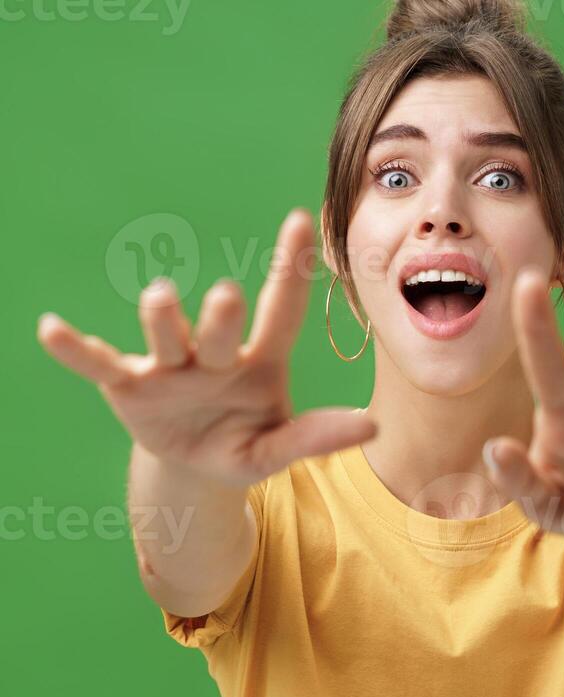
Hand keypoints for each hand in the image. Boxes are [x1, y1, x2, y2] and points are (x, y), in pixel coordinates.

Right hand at [36, 209, 375, 487]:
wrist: (195, 467)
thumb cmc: (244, 443)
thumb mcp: (276, 450)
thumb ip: (314, 438)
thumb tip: (372, 426)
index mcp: (259, 361)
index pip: (280, 309)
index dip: (291, 269)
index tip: (300, 221)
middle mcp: (213, 353)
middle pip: (220, 327)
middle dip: (222, 314)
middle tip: (228, 295)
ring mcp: (169, 366)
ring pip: (165, 334)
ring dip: (162, 317)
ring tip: (162, 296)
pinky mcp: (128, 386)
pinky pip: (100, 363)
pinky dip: (76, 349)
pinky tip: (51, 328)